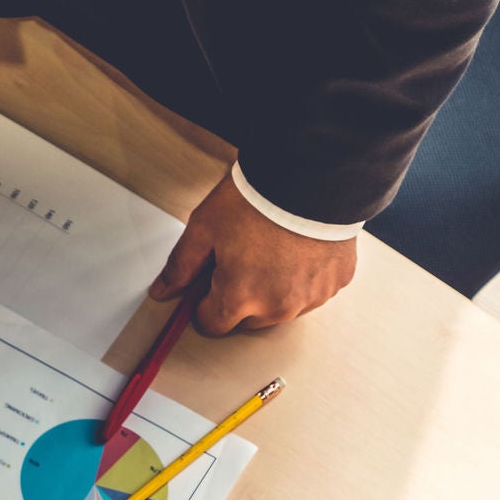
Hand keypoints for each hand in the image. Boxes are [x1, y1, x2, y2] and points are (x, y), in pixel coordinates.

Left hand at [151, 171, 356, 334]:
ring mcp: (312, 297)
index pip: (212, 324)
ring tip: (271, 251)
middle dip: (238, 297)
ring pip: (281, 309)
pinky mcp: (337, 282)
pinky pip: (312, 291)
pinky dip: (303, 278)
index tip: (208, 281)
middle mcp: (278, 307)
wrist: (314, 175)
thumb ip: (181, 265)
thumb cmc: (258, 199)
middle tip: (240, 258)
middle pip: (246, 320)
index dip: (204, 303)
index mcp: (240, 298)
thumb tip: (162, 291)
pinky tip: (298, 250)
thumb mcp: (204, 228)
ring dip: (271, 291)